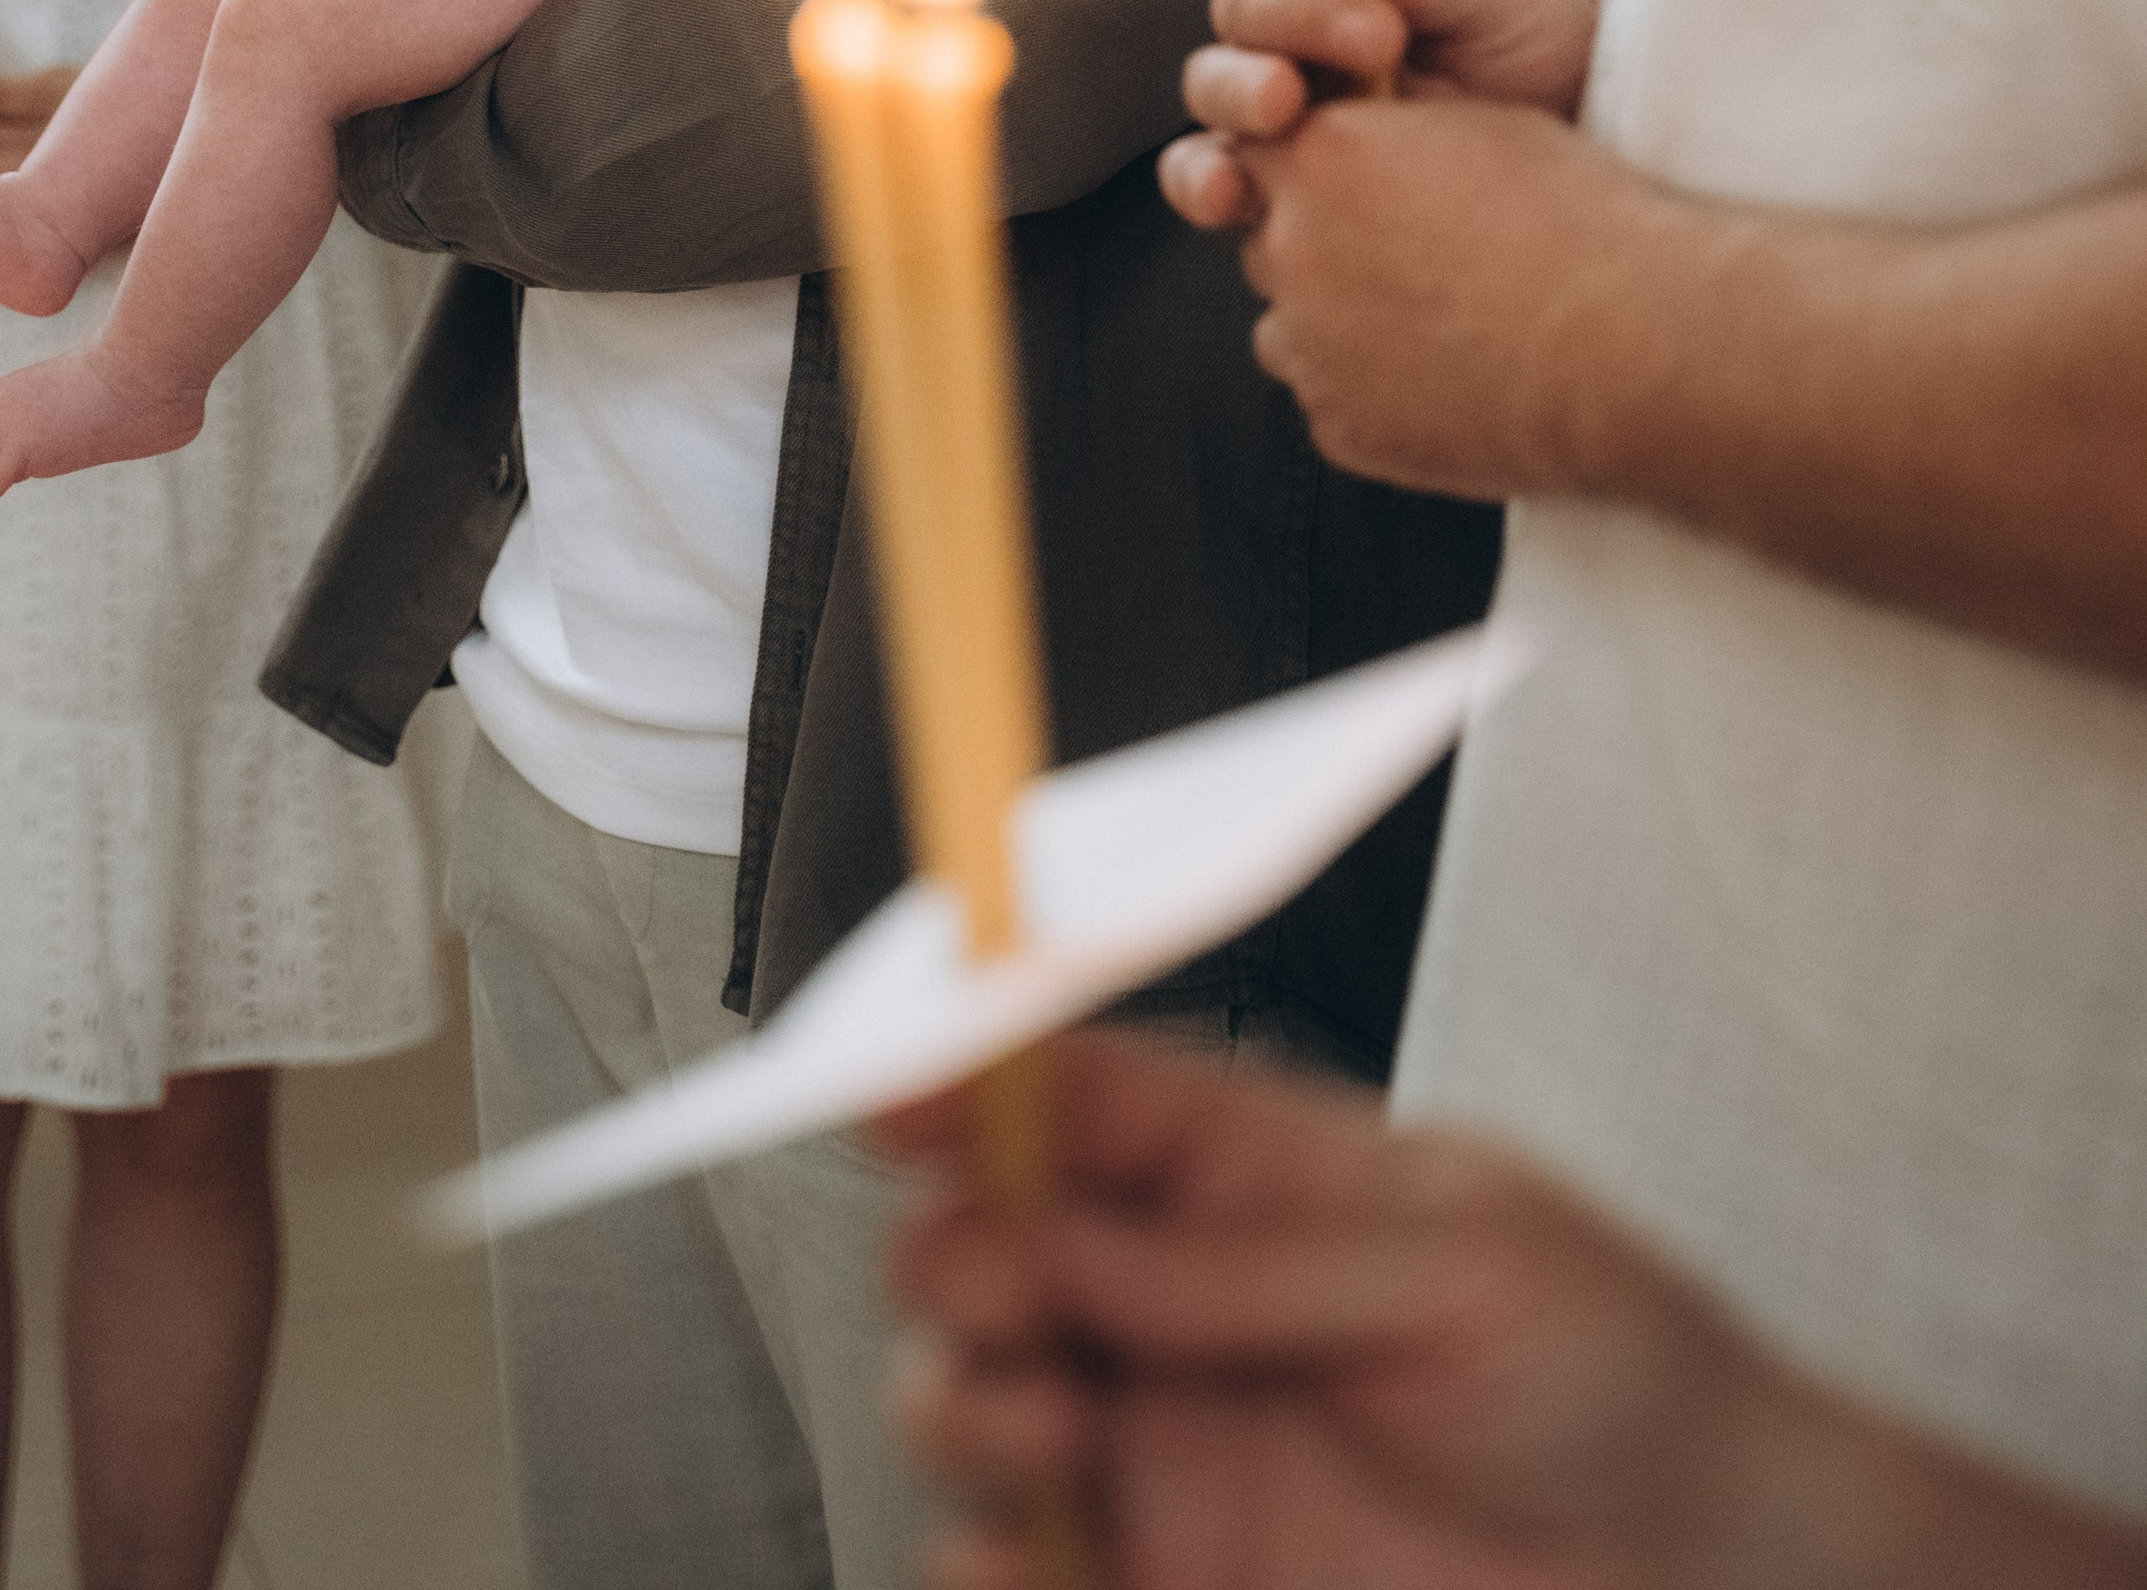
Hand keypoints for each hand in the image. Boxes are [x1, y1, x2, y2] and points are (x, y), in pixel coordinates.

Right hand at [879, 1033, 2138, 1589]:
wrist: (1712, 1570)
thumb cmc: (1624, 1373)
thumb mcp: (1463, 1266)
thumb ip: (1252, 1260)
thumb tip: (1067, 1229)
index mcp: (1248, 1172)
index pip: (1070, 1091)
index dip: (967, 1071)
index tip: (899, 1088)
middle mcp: (1176, 1302)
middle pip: (979, 1244)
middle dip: (956, 1257)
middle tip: (1005, 1296)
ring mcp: (1163, 1448)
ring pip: (966, 1403)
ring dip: (962, 1403)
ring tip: (1051, 1428)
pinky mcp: (1163, 1580)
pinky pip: (1011, 1570)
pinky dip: (979, 1566)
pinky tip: (1012, 1560)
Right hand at [1158, 0, 1598, 238]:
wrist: (1567, 127)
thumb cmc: (1525, 33)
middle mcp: (1288, 16)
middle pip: (1242, 2)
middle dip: (1295, 16)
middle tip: (1377, 38)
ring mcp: (1275, 94)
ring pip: (1216, 82)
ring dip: (1241, 89)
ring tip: (1290, 105)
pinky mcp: (1276, 173)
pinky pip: (1212, 170)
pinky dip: (1205, 178)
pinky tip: (1228, 191)